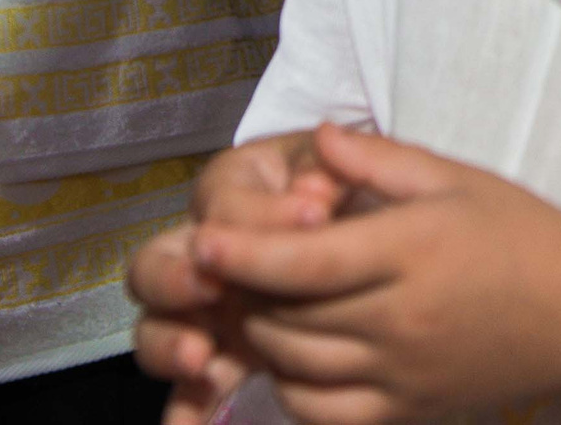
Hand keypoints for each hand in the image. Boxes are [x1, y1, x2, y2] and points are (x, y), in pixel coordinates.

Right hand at [133, 133, 356, 424]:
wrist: (399, 247)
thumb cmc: (382, 195)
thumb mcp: (381, 166)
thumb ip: (360, 160)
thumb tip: (323, 172)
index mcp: (241, 185)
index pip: (226, 197)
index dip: (263, 209)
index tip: (316, 214)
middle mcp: (208, 244)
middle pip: (161, 260)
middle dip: (177, 275)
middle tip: (210, 285)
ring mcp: (210, 304)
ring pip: (161, 325)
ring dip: (170, 342)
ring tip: (201, 358)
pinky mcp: (224, 352)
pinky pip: (190, 386)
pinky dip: (185, 408)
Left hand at [169, 126, 560, 424]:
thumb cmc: (522, 237)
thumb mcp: (458, 179)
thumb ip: (382, 159)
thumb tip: (321, 138)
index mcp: (413, 252)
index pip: (306, 260)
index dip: (244, 252)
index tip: (203, 238)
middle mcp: (401, 320)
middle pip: (287, 316)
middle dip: (245, 291)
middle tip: (230, 265)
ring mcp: (402, 374)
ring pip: (294, 366)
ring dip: (262, 335)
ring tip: (262, 301)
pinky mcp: (406, 411)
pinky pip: (322, 412)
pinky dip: (292, 386)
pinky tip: (295, 354)